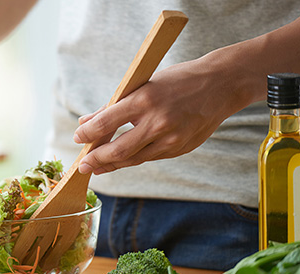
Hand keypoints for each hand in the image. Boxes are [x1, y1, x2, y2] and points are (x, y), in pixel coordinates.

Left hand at [73, 58, 243, 174]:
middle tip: (82, 166)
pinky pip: (149, 158)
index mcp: (145, 100)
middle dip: (96, 160)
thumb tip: (85, 122)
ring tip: (96, 167)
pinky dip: (132, 159)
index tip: (77, 138)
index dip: (87, 134)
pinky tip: (120, 161)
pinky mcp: (180, 149)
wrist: (222, 85)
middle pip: (118, 150)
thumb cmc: (178, 80)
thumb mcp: (143, 84)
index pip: (106, 123)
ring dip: (111, 165)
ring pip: (133, 159)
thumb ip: (113, 106)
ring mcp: (171, 139)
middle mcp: (158, 122)